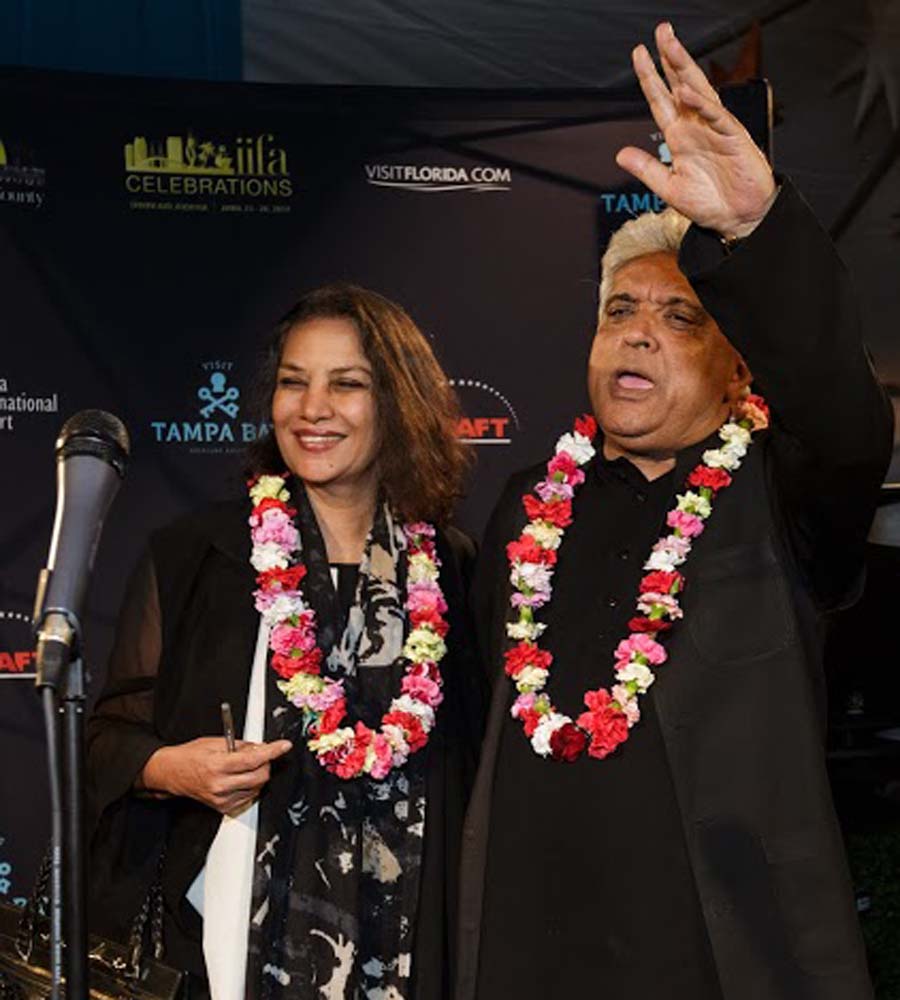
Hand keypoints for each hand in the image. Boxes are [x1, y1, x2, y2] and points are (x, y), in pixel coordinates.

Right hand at [141, 736, 292, 813]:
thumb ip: (240, 745)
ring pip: (256, 787)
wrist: (171, 773)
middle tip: (259, 755)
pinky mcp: (222, 807)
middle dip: (265, 763)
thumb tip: (261, 747)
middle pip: (260, 776)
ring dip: (257, 775)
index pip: (253, 759)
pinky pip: (248, 796)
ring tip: (243, 766)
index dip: (272, 751)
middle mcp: (220, 785)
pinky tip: (239, 778)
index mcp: (217, 765)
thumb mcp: (215, 742)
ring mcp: (221, 799)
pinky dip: (249, 785)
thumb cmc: (190, 756)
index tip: (284, 746)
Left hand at [616, 21, 775, 238]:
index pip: (661, 100)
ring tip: (672, 46)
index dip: (650, 78)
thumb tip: (620, 154)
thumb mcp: (669, 187)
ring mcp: (715, 129)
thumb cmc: (708, 204)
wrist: (737, 220)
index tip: (639, 53)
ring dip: (685, 69)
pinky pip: (716, 116)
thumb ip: (646, 169)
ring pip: (699, 91)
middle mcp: (696, 127)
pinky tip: (687, 91)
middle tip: (661, 32)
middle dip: (670, 58)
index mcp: (680, 137)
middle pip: (681, 85)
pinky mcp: (733, 138)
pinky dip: (702, 103)